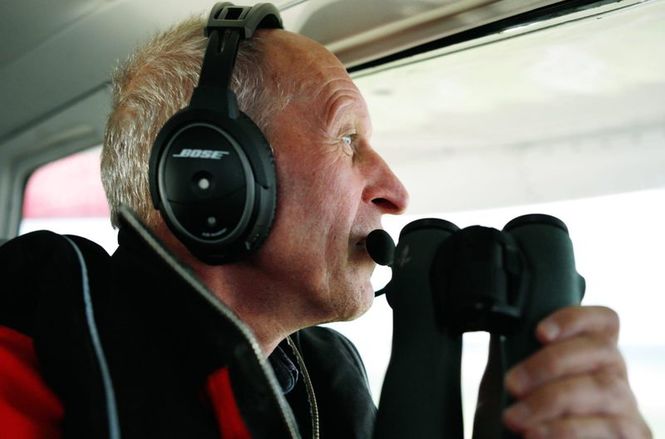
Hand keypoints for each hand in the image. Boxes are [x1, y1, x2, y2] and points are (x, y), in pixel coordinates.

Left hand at [502, 306, 651, 437]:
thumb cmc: (529, 413)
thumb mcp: (520, 379)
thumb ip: (516, 354)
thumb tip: (502, 329)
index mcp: (592, 351)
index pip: (602, 320)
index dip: (574, 319)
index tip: (540, 333)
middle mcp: (615, 372)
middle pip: (598, 350)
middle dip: (548, 364)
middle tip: (512, 384)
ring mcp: (626, 404)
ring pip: (601, 388)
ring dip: (552, 401)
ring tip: (514, 418)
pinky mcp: (631, 434)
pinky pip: (608, 428)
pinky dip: (566, 430)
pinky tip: (536, 434)